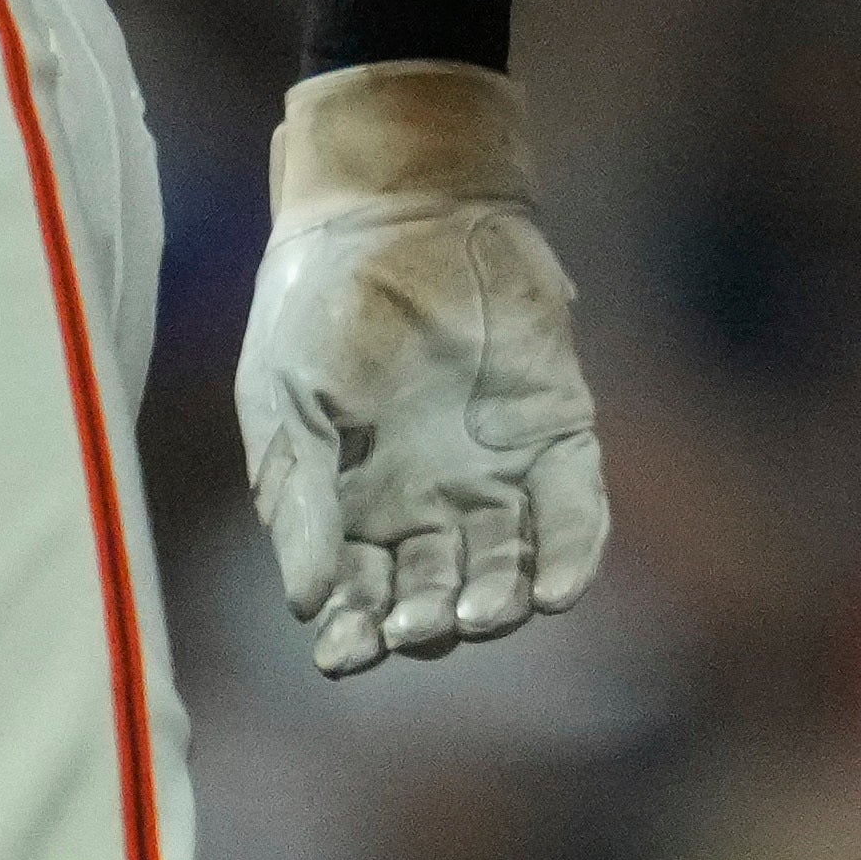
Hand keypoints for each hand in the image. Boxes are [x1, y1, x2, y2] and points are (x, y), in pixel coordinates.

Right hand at [234, 61, 606, 675]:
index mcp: (356, 510)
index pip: (360, 600)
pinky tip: (557, 589)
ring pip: (506, 564)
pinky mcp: (556, 429)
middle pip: (437, 596)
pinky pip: (575, 506)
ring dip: (498, 601)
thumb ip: (299, 498)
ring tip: (485, 611)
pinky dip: (572, 550)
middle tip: (422, 623)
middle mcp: (430, 505)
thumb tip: (309, 604)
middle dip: (430, 622)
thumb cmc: (319, 307)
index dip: (355, 635)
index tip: (348, 651)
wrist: (395, 208)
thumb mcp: (285, 403)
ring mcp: (497, 470)